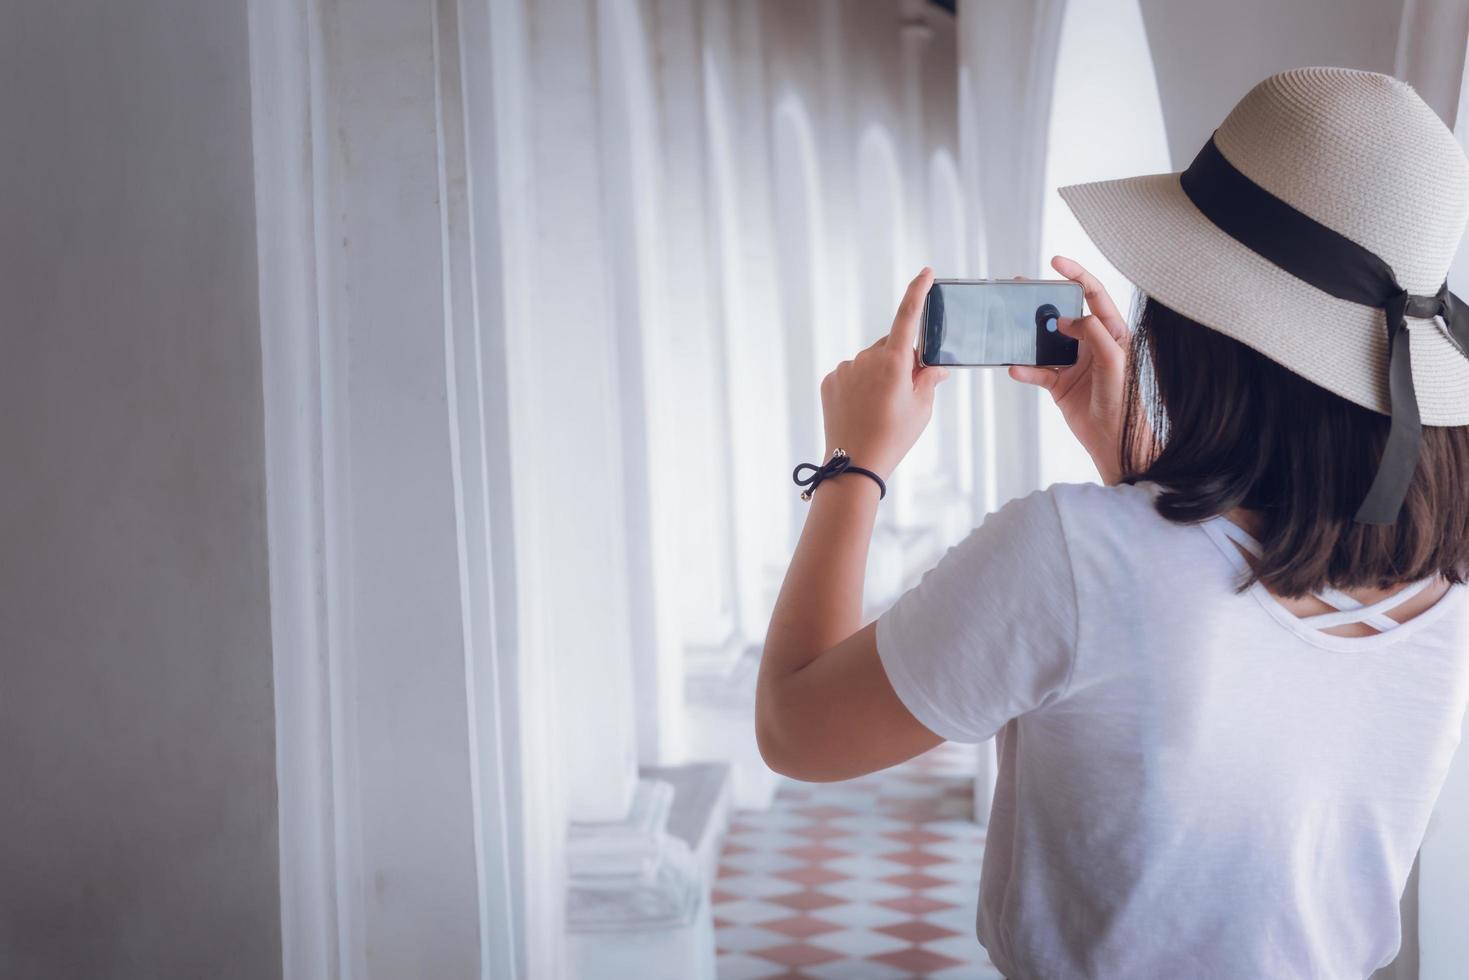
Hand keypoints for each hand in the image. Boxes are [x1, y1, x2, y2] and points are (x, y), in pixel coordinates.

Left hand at [819, 268, 949, 479]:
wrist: (854, 463)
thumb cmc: (894, 436)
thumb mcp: (921, 408)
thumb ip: (929, 378)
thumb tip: (935, 366)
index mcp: (894, 361)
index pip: (907, 316)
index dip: (918, 291)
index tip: (926, 273)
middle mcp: (866, 357)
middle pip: (890, 347)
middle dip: (901, 361)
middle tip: (904, 393)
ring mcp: (846, 368)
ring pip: (870, 361)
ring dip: (879, 374)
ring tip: (881, 408)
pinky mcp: (830, 380)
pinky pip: (852, 373)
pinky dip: (860, 384)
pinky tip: (863, 408)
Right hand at [1009, 255, 1130, 483]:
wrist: (1114, 440)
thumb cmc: (1123, 400)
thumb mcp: (1113, 361)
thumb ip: (1093, 334)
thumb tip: (1066, 318)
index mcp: (1111, 332)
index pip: (1094, 295)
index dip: (1076, 275)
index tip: (1055, 261)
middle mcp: (1091, 344)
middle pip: (1064, 313)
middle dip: (1043, 300)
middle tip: (1021, 288)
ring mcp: (1074, 363)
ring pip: (1046, 340)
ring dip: (1029, 334)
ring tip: (1009, 323)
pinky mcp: (1059, 383)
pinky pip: (1037, 370)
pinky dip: (1025, 369)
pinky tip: (1014, 368)